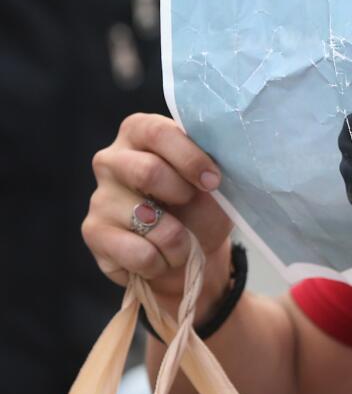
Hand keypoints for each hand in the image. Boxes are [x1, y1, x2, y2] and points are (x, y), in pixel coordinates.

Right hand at [83, 114, 233, 320]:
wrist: (190, 253)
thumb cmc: (202, 207)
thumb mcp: (215, 184)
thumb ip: (210, 168)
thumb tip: (211, 172)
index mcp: (142, 132)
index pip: (158, 132)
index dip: (190, 158)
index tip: (213, 181)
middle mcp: (112, 159)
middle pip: (147, 172)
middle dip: (183, 194)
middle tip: (193, 205)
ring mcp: (99, 196)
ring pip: (146, 219)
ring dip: (179, 239)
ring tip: (183, 242)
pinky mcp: (93, 232)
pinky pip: (138, 253)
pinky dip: (162, 261)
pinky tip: (161, 257)